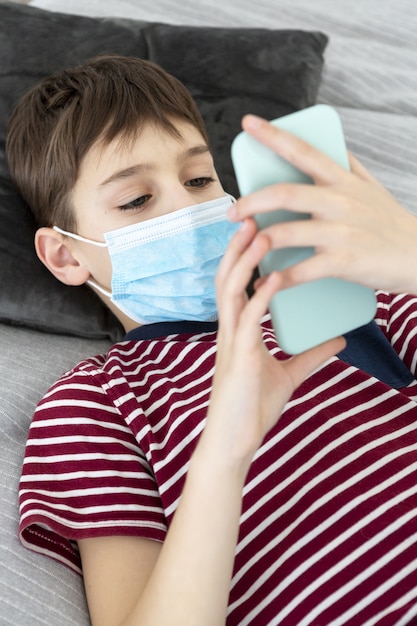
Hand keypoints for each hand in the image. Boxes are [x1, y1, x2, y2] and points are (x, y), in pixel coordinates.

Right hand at [203, 218, 344, 469]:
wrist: (235, 440)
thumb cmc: (252, 407)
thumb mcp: (289, 374)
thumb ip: (311, 354)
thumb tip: (339, 338)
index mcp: (238, 330)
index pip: (236, 284)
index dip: (243, 255)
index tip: (256, 227)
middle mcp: (230, 329)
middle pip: (227, 277)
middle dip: (238, 246)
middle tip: (252, 214)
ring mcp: (231, 342)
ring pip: (230, 291)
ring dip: (243, 261)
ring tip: (258, 232)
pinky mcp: (239, 358)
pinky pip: (246, 321)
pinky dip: (259, 297)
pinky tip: (271, 279)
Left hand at [228, 114, 416, 294]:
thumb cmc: (390, 222)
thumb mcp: (372, 186)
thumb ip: (348, 165)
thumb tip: (330, 143)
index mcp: (342, 180)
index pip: (303, 151)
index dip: (273, 135)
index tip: (248, 123)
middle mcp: (340, 201)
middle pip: (284, 193)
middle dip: (250, 202)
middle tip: (231, 212)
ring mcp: (342, 231)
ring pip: (286, 232)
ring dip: (257, 241)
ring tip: (243, 247)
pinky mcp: (345, 261)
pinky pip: (302, 270)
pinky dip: (278, 279)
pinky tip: (264, 282)